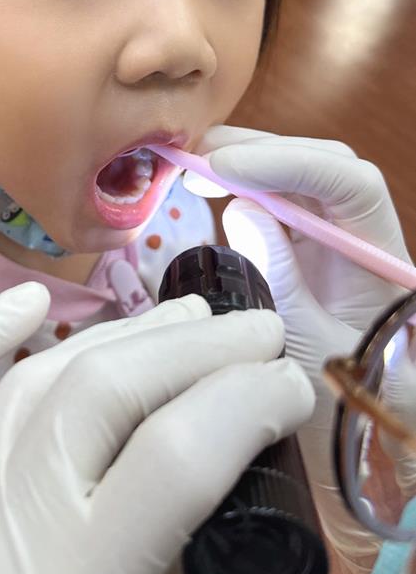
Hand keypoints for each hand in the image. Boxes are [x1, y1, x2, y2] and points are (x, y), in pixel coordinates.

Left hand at [0, 282, 313, 573]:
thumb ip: (196, 555)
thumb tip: (229, 432)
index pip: (170, 461)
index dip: (246, 401)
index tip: (290, 384)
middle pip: (101, 397)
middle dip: (197, 349)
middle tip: (258, 330)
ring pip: (35, 382)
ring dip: (122, 336)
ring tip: (188, 318)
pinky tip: (30, 302)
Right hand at [185, 125, 413, 573]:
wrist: (373, 423)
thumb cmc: (351, 398)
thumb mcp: (307, 347)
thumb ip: (280, 276)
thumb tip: (244, 210)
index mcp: (378, 257)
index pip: (347, 183)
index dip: (287, 164)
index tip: (225, 169)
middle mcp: (362, 232)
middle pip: (321, 163)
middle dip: (260, 150)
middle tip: (197, 157)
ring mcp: (338, 234)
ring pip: (301, 172)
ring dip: (249, 159)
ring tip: (195, 165)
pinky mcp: (313, 241)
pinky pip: (283, 195)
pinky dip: (246, 182)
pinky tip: (211, 184)